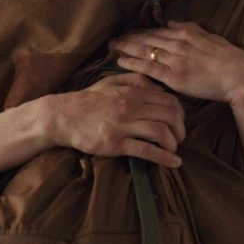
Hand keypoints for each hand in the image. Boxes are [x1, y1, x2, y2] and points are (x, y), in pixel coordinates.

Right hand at [45, 72, 184, 167]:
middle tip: (180, 137)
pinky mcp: (116, 143)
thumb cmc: (87, 100)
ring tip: (174, 150)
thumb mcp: (110, 82)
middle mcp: (131, 106)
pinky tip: (173, 163)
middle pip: (170, 115)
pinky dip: (164, 158)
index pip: (168, 100)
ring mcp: (123, 125)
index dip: (180, 112)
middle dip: (181, 129)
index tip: (180, 121)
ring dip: (174, 143)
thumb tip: (156, 83)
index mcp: (132, 92)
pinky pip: (146, 150)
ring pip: (161, 132)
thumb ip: (134, 79)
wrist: (62, 116)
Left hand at [108, 21, 243, 105]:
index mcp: (185, 33)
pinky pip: (148, 68)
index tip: (127, 33)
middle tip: (111, 39)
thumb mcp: (210, 37)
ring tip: (111, 48)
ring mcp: (175, 60)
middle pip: (145, 39)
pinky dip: (132, 64)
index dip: (139, 32)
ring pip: (144, 51)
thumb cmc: (228, 58)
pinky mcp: (174, 77)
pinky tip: (120, 62)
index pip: (156, 31)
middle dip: (127, 38)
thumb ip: (190, 28)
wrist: (240, 76)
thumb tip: (171, 22)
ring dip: (125, 48)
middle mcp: (177, 44)